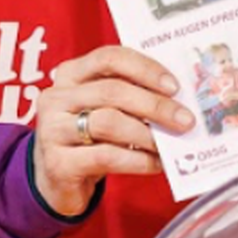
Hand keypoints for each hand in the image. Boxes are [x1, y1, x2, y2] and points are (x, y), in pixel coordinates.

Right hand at [29, 45, 191, 218]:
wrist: (57, 180)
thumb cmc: (89, 138)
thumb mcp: (103, 109)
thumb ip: (130, 97)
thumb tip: (177, 101)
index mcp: (70, 74)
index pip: (109, 58)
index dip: (144, 68)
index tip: (174, 86)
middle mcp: (56, 98)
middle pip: (112, 91)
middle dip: (155, 105)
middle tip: (184, 120)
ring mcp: (53, 130)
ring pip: (108, 122)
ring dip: (147, 134)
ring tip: (169, 145)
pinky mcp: (58, 163)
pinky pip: (106, 156)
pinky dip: (137, 160)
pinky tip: (155, 164)